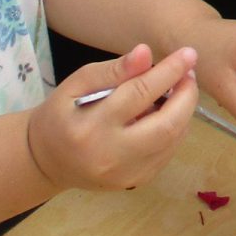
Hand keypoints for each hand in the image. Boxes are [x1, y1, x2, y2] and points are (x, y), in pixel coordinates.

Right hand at [27, 44, 196, 190]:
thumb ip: (113, 70)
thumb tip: (146, 53)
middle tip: (189, 74)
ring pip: (171, 141)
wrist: (46, 161)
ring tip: (180, 90)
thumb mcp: (76, 84)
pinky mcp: (135, 182)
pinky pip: (167, 153)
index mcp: (91, 127)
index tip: (188, 53)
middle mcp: (111, 156)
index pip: (139, 94)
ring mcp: (126, 175)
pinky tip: (168, 114)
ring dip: (184, 112)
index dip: (169, 72)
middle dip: (186, 96)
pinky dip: (175, 130)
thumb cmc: (60, 115)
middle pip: (165, 125)